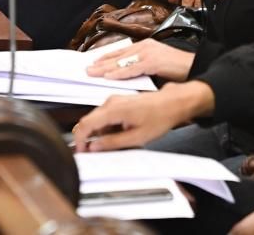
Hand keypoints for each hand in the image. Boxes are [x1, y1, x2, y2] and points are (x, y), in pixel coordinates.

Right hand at [73, 80, 212, 150]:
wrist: (174, 102)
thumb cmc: (160, 117)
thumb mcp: (136, 137)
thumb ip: (112, 143)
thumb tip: (93, 148)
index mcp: (113, 109)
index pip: (85, 125)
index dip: (79, 141)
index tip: (81, 152)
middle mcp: (111, 102)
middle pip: (89, 122)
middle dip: (89, 139)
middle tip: (98, 152)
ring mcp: (115, 100)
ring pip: (97, 120)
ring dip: (100, 134)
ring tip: (117, 143)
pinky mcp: (119, 102)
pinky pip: (106, 116)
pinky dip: (108, 128)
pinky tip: (121, 134)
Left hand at [86, 38, 194, 81]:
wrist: (194, 66)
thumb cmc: (177, 68)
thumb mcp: (155, 65)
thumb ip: (140, 67)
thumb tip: (125, 74)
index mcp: (145, 45)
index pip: (121, 50)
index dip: (105, 57)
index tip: (92, 62)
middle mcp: (145, 46)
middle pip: (118, 54)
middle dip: (101, 62)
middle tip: (86, 68)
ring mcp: (149, 53)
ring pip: (122, 61)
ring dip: (105, 68)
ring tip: (92, 73)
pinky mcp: (153, 61)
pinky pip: (132, 68)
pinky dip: (119, 73)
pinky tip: (109, 76)